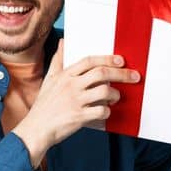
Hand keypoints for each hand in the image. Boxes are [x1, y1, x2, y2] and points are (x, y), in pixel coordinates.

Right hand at [12, 39, 141, 167]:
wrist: (37, 128)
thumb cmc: (44, 105)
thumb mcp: (49, 79)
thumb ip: (58, 60)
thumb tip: (63, 42)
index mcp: (65, 75)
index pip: (89, 61)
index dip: (107, 59)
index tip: (121, 60)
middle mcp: (71, 86)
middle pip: (102, 73)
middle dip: (122, 74)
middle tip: (134, 77)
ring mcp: (75, 101)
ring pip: (105, 91)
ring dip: (115, 94)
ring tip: (115, 98)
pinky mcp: (79, 117)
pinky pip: (102, 111)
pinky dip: (108, 111)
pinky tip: (105, 112)